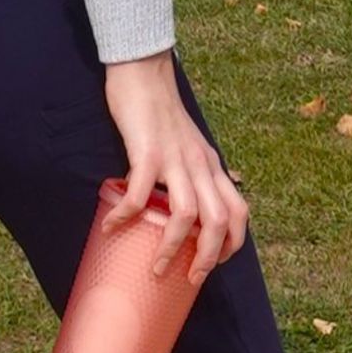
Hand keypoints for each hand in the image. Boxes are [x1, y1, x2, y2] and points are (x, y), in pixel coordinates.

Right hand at [99, 52, 248, 283]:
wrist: (144, 72)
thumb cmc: (161, 113)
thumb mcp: (188, 145)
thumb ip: (192, 171)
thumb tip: (187, 207)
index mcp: (211, 165)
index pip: (239, 211)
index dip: (233, 243)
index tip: (214, 264)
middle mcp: (200, 164)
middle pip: (220, 220)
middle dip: (208, 258)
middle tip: (190, 280)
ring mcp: (175, 158)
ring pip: (188, 214)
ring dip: (172, 247)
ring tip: (156, 268)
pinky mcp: (147, 150)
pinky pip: (140, 191)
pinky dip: (127, 214)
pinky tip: (111, 227)